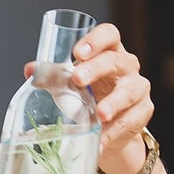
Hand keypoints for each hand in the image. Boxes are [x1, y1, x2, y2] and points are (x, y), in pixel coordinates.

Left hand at [23, 21, 153, 173]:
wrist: (109, 129)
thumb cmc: (89, 97)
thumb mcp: (69, 85)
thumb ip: (52, 76)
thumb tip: (30, 70)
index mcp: (109, 52)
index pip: (109, 35)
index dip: (95, 40)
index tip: (77, 52)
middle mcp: (126, 66)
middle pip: (116, 61)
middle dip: (97, 69)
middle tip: (78, 79)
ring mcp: (138, 88)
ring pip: (130, 91)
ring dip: (114, 103)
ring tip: (99, 115)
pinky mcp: (143, 111)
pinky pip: (131, 120)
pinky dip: (115, 131)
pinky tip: (102, 138)